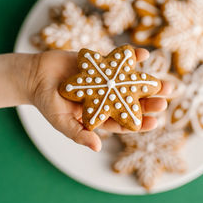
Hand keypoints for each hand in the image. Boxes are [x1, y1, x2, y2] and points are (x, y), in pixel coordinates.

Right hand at [28, 48, 170, 151]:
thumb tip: (97, 147)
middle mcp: (107, 97)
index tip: (155, 122)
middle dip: (150, 101)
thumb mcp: (60, 122)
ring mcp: (105, 80)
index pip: (124, 120)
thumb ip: (78, 133)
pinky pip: (118, 60)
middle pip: (132, 101)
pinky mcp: (101, 63)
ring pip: (130, 81)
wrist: (35, 76)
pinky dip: (130, 57)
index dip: (140, 122)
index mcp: (100, 114)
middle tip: (166, 99)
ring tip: (167, 82)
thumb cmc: (47, 102)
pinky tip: (144, 55)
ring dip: (147, 81)